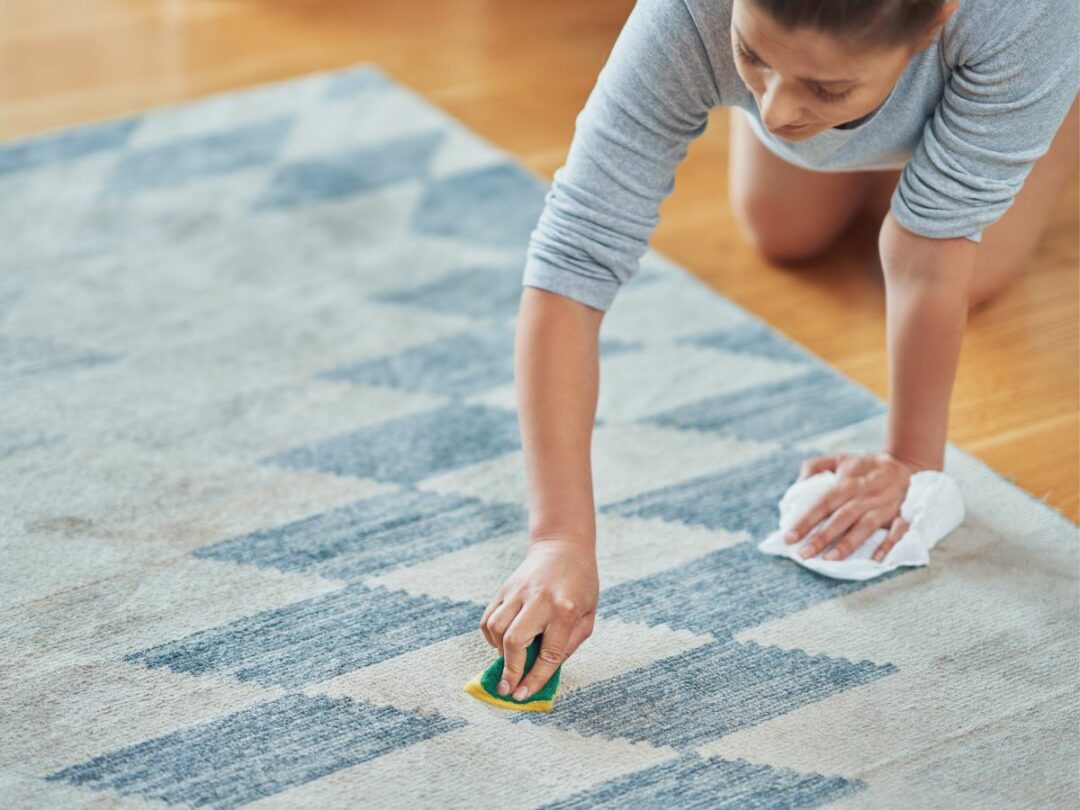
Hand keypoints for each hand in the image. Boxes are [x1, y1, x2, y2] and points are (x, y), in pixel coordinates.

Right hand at [478, 536, 598, 701]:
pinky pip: (488, 618)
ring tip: (510, 658)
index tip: (522, 695)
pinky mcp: (504, 588)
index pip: (548, 654)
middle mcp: (539, 600)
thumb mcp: (587, 617)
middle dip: (509, 669)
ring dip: (499, 651)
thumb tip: (542, 674)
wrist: (564, 547)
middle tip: (507, 687)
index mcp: (565, 610)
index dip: (534, 679)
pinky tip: (502, 642)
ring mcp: (518, 592)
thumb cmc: (581, 586)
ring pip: (496, 628)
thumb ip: (568, 646)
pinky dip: (491, 636)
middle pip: (514, 640)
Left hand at [785, 451, 925, 561]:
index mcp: (848, 483)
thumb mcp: (839, 459)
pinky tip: (875, 560)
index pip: (823, 502)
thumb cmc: (864, 467)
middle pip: (841, 517)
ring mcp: (884, 506)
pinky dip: (888, 544)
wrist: (903, 465)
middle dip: (822, 537)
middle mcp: (865, 495)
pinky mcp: (902, 515)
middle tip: (804, 554)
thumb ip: (815, 467)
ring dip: (848, 543)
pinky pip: (897, 530)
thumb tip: (798, 484)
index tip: (789, 538)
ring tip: (830, 559)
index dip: (806, 520)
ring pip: (865, 526)